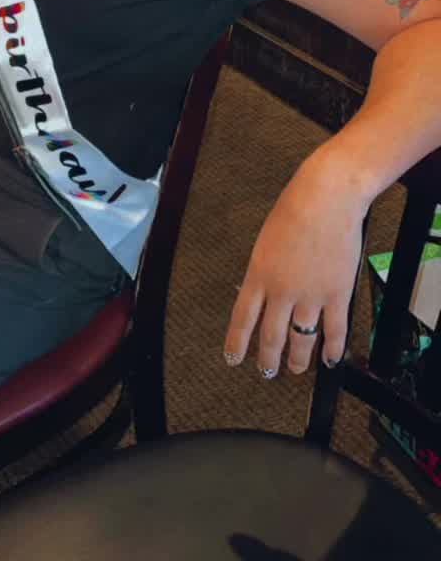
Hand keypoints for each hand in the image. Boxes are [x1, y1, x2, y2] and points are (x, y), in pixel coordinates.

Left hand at [223, 149, 366, 377]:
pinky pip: (335, 331)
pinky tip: (330, 359)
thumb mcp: (266, 240)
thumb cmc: (295, 209)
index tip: (233, 359)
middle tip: (267, 371)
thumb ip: (265, 269)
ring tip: (296, 368)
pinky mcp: (337, 294)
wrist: (326, 198)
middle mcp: (282, 290)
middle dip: (268, 360)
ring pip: (301, 340)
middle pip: (271, 336)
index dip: (236, 343)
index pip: (242, 318)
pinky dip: (333, 349)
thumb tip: (265, 292)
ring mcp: (310, 295)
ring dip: (298, 360)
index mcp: (258, 274)